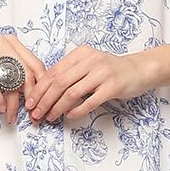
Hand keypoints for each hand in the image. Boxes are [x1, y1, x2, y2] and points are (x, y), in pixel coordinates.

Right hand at [0, 34, 48, 124]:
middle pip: (26, 73)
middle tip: (30, 113)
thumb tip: (29, 95)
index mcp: (11, 43)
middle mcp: (2, 43)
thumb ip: (11, 74)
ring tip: (11, 115)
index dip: (41, 86)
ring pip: (9, 80)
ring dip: (12, 102)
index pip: (35, 64)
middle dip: (30, 97)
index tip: (41, 103)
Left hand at [27, 46, 153, 122]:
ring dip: (57, 107)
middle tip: (36, 114)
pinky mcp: (112, 86)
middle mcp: (90, 60)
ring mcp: (102, 73)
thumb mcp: (88, 64)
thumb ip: (70, 73)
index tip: (30, 103)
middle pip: (59, 83)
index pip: (53, 72)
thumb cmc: (110, 70)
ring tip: (50, 117)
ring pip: (72, 92)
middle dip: (44, 100)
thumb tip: (44, 92)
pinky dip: (77, 110)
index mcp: (80, 53)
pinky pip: (90, 101)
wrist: (138, 70)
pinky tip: (69, 116)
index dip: (39, 89)